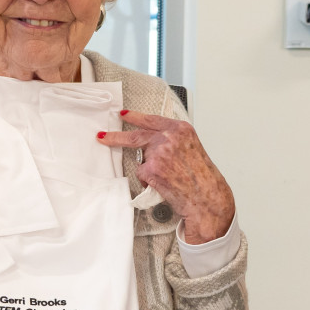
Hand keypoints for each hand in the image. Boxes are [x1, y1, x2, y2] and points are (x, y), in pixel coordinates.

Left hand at [96, 110, 235, 243]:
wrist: (206, 196)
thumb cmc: (201, 176)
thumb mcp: (191, 147)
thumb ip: (173, 140)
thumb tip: (154, 143)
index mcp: (180, 129)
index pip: (151, 119)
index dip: (135, 117)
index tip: (123, 114)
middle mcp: (169, 137)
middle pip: (135, 135)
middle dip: (116, 137)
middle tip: (103, 136)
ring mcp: (158, 152)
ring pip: (142, 159)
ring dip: (149, 168)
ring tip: (167, 177)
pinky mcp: (151, 169)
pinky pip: (142, 174)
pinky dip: (149, 180)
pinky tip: (163, 184)